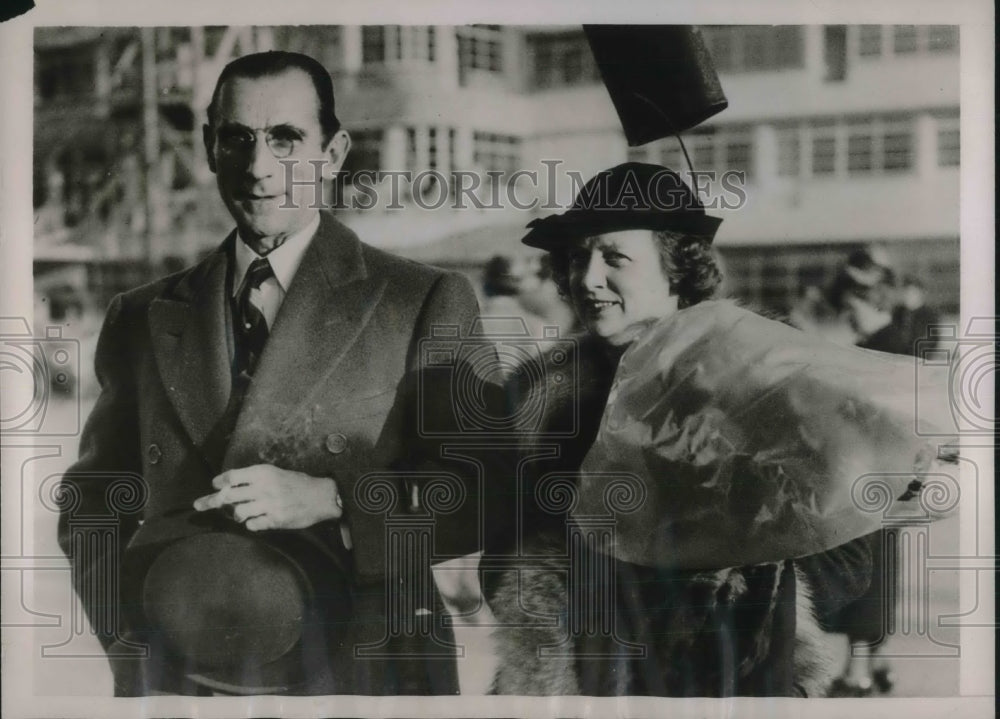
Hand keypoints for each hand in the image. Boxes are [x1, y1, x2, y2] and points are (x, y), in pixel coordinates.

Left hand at [193, 464, 342, 530]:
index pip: (232, 476)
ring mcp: (268, 505)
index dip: (220, 482)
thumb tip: (230, 487)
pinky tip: (258, 520)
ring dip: (236, 514)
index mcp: (263, 473)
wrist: (321, 496)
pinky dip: (251, 524)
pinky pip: (252, 525)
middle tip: (199, 505)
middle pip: (228, 495)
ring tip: (242, 513)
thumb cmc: (297, 483)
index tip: (214, 485)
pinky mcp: (274, 520)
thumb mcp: (276, 473)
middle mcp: (263, 487)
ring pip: (238, 512)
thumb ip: (255, 479)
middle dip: (210, 501)